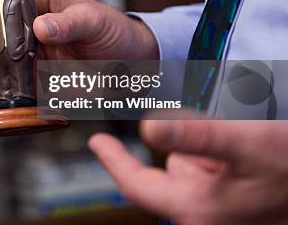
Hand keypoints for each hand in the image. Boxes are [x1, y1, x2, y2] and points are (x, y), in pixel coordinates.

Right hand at [0, 0, 158, 92]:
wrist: (134, 64)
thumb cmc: (115, 32)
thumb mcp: (95, 20)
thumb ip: (69, 23)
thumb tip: (41, 27)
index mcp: (41, 5)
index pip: (6, 6)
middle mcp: (31, 29)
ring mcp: (33, 55)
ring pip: (1, 62)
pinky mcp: (39, 79)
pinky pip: (17, 85)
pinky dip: (8, 90)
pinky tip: (7, 94)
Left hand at [88, 114, 287, 224]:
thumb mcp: (244, 143)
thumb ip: (195, 135)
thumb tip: (147, 129)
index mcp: (197, 209)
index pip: (137, 186)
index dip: (114, 161)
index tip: (97, 141)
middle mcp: (203, 215)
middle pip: (171, 168)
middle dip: (191, 148)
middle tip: (228, 141)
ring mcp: (219, 210)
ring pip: (191, 163)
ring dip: (207, 149)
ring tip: (244, 147)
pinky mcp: (231, 202)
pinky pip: (211, 167)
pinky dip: (219, 154)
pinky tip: (247, 153)